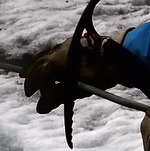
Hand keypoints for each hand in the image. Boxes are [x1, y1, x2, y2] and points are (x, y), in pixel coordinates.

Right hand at [21, 32, 135, 113]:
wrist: (121, 53)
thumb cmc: (101, 72)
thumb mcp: (80, 88)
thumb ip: (58, 97)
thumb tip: (39, 107)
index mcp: (58, 60)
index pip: (38, 73)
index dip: (32, 85)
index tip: (29, 95)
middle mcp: (59, 49)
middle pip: (39, 62)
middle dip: (32, 74)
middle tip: (28, 85)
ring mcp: (66, 44)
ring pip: (46, 55)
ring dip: (39, 66)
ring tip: (35, 76)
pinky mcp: (74, 42)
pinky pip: (54, 52)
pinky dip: (48, 60)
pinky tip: (51, 67)